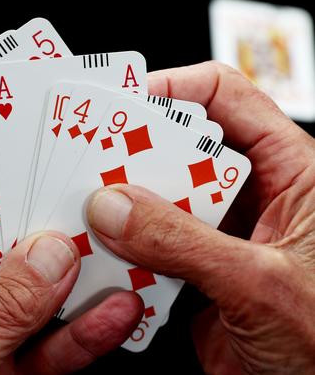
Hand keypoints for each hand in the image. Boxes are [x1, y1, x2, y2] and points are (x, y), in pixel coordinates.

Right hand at [86, 62, 314, 374]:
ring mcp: (220, 242)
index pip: (227, 101)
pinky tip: (100, 261)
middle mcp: (253, 202)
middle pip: (180, 150)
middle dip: (132, 153)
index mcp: (294, 177)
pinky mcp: (196, 281)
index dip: (173, 89)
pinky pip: (147, 253)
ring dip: (120, 210)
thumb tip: (113, 206)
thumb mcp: (259, 285)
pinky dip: (121, 256)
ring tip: (82, 211)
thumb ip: (182, 242)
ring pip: (158, 204)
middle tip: (85, 159)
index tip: (121, 102)